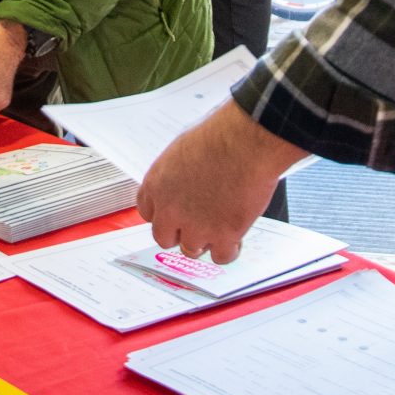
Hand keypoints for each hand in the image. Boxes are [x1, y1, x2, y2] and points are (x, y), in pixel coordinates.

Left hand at [136, 102, 305, 265]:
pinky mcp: (223, 235)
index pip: (148, 213)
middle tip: (197, 225)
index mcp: (157, 185)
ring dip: (205, 242)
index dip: (164, 215)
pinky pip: (221, 257)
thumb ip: (176, 175)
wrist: (246, 142)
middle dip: (180, 233)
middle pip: (164, 237)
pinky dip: (228, 251)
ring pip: (191, 250)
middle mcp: (171, 209)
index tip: (175, 215)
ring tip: (220, 228)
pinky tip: (235, 239)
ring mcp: (196, 225)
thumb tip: (182, 185)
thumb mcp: (183, 150)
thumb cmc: (220, 136)